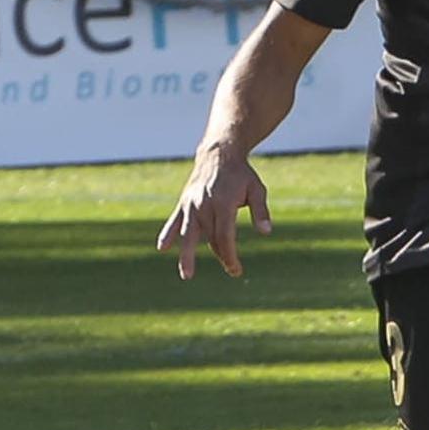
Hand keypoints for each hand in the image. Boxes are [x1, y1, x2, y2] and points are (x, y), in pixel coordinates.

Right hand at [157, 144, 271, 279]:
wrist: (219, 154)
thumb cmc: (242, 174)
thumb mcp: (257, 190)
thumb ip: (261, 211)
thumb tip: (266, 232)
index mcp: (223, 205)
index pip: (224, 237)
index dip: (230, 255)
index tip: (236, 269)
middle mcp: (204, 206)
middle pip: (210, 239)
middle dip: (222, 256)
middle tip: (233, 271)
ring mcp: (191, 205)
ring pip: (188, 235)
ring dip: (187, 255)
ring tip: (187, 275)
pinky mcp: (184, 203)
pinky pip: (173, 221)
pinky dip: (167, 234)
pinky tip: (162, 248)